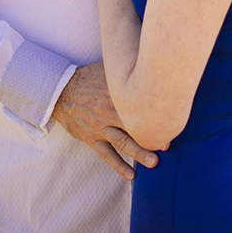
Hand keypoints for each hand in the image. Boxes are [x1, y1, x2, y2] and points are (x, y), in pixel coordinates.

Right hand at [52, 62, 157, 178]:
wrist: (59, 91)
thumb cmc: (87, 79)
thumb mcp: (105, 69)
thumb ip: (125, 66)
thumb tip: (147, 56)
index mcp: (115, 94)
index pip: (138, 103)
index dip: (154, 113)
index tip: (172, 121)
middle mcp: (108, 111)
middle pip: (133, 125)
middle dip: (151, 136)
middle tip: (167, 145)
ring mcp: (99, 126)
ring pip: (122, 142)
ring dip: (139, 153)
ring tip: (154, 163)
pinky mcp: (91, 138)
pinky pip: (106, 155)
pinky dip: (119, 166)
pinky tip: (131, 176)